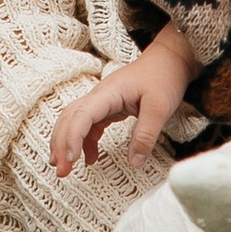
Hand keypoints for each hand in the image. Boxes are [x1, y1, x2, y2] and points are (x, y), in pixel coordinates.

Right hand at [50, 32, 197, 177]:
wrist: (169, 60)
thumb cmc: (164, 77)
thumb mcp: (159, 108)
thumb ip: (146, 136)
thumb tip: (134, 163)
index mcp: (109, 92)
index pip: (81, 115)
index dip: (72, 137)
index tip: (70, 159)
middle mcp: (99, 96)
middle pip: (69, 118)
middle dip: (61, 144)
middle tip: (61, 171)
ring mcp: (102, 101)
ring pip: (74, 121)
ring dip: (66, 143)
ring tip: (65, 168)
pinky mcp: (108, 107)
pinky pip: (88, 125)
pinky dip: (84, 142)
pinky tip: (90, 158)